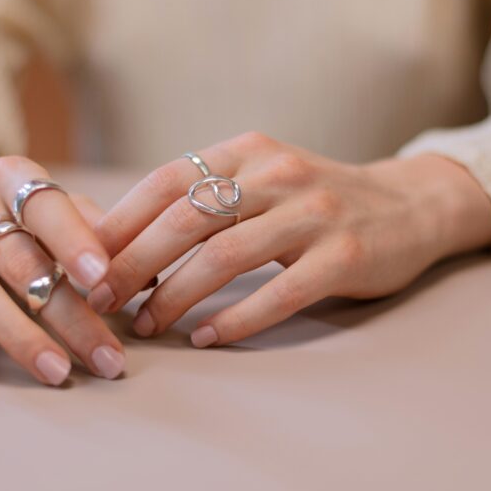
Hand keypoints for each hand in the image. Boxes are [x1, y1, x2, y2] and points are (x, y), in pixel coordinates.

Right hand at [0, 157, 125, 395]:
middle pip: (19, 261)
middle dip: (68, 313)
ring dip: (18, 336)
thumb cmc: (11, 210)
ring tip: (58, 372)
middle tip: (108, 357)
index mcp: (10, 176)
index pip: (45, 206)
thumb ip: (94, 231)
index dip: (74, 240)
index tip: (103, 277)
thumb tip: (148, 278)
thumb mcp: (49, 204)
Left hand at [87, 132, 490, 346]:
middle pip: (186, 219)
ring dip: (175, 295)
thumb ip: (207, 198)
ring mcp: (313, 213)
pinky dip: (234, 318)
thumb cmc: (317, 201)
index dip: (119, 221)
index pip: (166, 181)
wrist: (409, 206)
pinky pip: (277, 291)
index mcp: (248, 152)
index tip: (82, 260)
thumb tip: (120, 239)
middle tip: (99, 299)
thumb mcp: (263, 180)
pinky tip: (206, 338)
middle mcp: (278, 174)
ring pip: (225, 255)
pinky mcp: (343, 255)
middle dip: (133, 263)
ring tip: (147, 325)